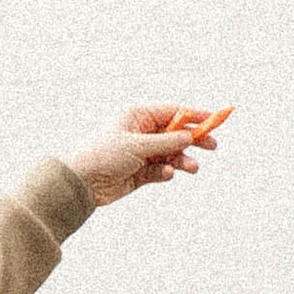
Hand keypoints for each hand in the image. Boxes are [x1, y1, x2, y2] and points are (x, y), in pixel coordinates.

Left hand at [65, 104, 230, 210]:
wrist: (79, 182)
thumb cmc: (101, 155)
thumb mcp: (136, 146)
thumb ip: (165, 142)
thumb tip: (189, 135)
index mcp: (137, 116)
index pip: (173, 111)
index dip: (194, 115)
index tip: (214, 119)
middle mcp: (141, 132)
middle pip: (175, 132)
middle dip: (193, 139)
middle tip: (212, 146)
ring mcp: (141, 153)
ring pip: (170, 153)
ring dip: (182, 160)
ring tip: (191, 168)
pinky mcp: (139, 172)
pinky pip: (160, 170)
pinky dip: (166, 172)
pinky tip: (166, 174)